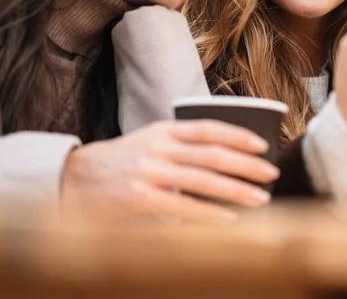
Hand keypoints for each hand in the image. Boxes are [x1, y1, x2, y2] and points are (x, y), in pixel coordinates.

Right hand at [62, 120, 279, 224]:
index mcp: (163, 130)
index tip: (262, 145)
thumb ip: (181, 145)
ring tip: (261, 198)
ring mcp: (149, 171)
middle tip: (271, 173)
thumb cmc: (121, 162)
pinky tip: (229, 218)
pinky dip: (209, 213)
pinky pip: (182, 206)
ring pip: (202, 180)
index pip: (208, 129)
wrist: (75, 178)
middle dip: (246, 164)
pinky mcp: (139, 197)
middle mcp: (159, 147)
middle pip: (212, 154)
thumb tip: (225, 157)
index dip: (238, 135)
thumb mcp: (150, 142)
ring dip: (236, 189)